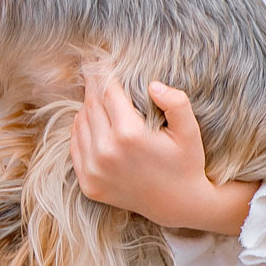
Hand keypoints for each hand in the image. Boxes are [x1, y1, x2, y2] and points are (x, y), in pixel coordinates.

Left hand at [71, 70, 257, 234]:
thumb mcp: (190, 131)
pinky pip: (75, 146)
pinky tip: (92, 121)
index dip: (103, 73)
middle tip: (94, 71)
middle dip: (94, 87)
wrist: (177, 205)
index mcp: (129, 135)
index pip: (107, 92)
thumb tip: (152, 85)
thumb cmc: (186, 163)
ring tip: (97, 97)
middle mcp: (105, 153)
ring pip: (80, 123)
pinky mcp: (88, 183)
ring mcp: (93, 170)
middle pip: (91, 105)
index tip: (99, 60)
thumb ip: (176, 103)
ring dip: (87, 107)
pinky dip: (80, 130)